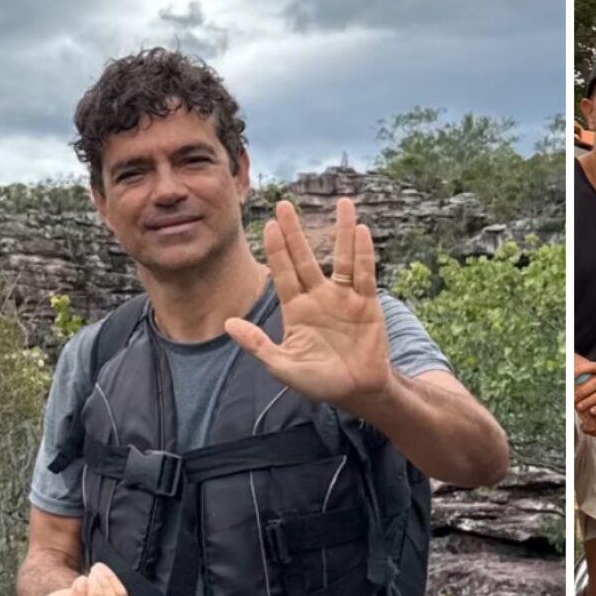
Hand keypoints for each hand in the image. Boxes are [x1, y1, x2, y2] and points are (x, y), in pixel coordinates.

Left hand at [226, 198, 390, 413]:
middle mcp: (319, 297)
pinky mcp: (367, 304)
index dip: (277, 250)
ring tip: (342, 203)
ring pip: (341, 258)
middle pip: (305, 258)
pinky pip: (364, 275)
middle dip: (295, 233)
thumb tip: (228, 323)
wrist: (358, 392)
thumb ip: (258, 345)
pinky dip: (363, 254)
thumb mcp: (283, 367)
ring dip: (341, 231)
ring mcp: (344, 298)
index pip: (284, 273)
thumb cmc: (320, 382)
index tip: (269, 225)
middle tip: (284, 205)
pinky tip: (360, 231)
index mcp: (296, 309)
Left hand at [575, 361, 595, 416]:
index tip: (569, 376)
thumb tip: (572, 379)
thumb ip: (594, 378)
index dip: (580, 370)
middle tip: (573, 399)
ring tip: (580, 407)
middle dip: (583, 391)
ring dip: (590, 401)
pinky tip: (593, 412)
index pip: (592, 366)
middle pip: (595, 383)